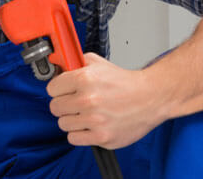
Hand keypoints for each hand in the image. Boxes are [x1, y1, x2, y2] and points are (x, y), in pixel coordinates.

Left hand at [46, 53, 169, 148]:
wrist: (151, 97)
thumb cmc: (125, 82)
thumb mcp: (98, 63)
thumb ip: (75, 62)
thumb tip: (58, 65)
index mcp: (85, 79)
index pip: (51, 89)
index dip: (58, 89)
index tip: (65, 91)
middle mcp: (88, 99)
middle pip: (55, 107)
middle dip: (64, 104)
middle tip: (75, 103)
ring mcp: (95, 120)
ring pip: (63, 124)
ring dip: (72, 120)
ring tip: (85, 114)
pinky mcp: (102, 136)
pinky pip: (74, 138)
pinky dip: (79, 134)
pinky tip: (89, 126)